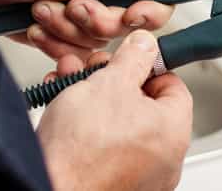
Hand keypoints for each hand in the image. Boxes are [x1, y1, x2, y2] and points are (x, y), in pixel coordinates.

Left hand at [0, 0, 176, 60]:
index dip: (145, 12)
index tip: (128, 14)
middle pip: (127, 26)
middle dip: (96, 20)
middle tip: (75, 5)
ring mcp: (82, 15)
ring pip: (97, 43)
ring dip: (67, 28)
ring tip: (45, 7)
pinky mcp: (63, 36)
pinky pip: (73, 55)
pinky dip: (53, 42)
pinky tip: (38, 24)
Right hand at [37, 30, 191, 190]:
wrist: (48, 188)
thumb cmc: (81, 150)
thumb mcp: (110, 83)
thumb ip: (133, 58)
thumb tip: (145, 45)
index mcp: (173, 132)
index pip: (173, 85)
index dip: (147, 66)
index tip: (126, 59)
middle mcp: (162, 159)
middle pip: (143, 104)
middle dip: (111, 79)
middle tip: (92, 71)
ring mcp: (138, 176)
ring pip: (119, 123)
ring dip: (93, 98)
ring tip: (68, 85)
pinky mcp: (112, 183)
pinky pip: (105, 146)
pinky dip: (86, 126)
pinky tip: (63, 110)